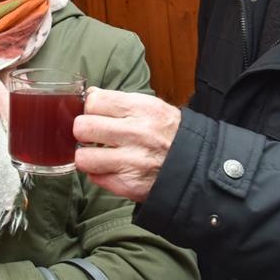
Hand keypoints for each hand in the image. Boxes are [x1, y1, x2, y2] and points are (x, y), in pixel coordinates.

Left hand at [73, 87, 181, 202]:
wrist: (196, 166)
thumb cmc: (169, 134)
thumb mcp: (151, 107)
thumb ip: (119, 101)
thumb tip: (89, 95)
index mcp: (141, 109)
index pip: (93, 102)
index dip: (90, 109)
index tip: (96, 115)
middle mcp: (136, 134)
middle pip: (82, 128)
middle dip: (84, 132)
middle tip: (92, 136)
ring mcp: (131, 161)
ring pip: (83, 157)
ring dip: (87, 156)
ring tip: (98, 154)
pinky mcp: (128, 184)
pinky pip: (95, 178)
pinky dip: (99, 173)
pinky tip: (111, 168)